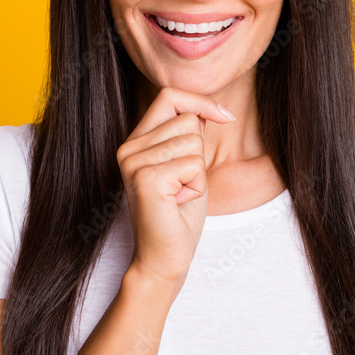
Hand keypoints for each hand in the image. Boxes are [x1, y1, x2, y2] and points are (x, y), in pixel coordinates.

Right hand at [115, 86, 235, 290]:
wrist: (164, 258)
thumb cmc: (179, 215)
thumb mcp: (186, 165)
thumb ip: (188, 135)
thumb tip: (206, 109)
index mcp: (136, 141)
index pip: (169, 96)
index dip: (200, 101)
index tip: (226, 117)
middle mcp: (129, 148)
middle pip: (187, 119)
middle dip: (199, 152)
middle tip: (184, 183)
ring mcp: (134, 162)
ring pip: (193, 142)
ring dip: (198, 172)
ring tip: (180, 194)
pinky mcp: (146, 178)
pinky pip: (193, 164)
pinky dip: (197, 185)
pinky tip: (180, 202)